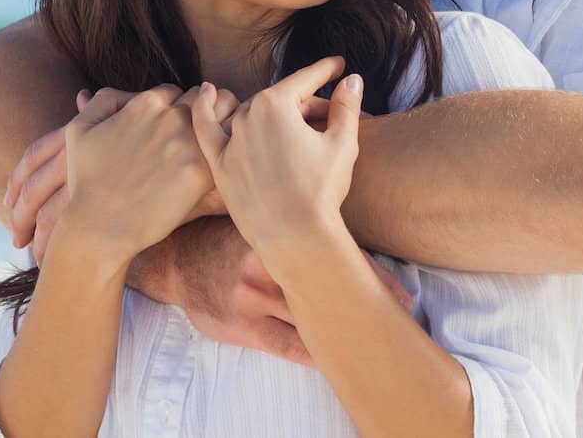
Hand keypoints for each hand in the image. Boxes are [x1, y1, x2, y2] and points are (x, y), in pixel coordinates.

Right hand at [6, 86, 234, 261]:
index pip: (176, 91)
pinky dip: (228, 148)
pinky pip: (226, 147)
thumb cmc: (87, 181)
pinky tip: (224, 162)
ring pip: (222, 114)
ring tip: (218, 142)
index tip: (177, 125)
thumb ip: (102, 101)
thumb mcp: (79, 130)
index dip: (177, 107)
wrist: (100, 226)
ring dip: (222, 123)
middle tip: (203, 132)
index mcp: (146, 103)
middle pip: (202, 98)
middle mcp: (170, 116)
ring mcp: (187, 142)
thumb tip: (122, 93)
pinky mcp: (201, 171)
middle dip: (203, 110)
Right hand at [159, 217, 414, 368]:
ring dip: (343, 332)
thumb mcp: (264, 225)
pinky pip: (289, 346)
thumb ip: (301, 233)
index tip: (403, 297)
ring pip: (312, 321)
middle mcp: (271, 264)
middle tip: (400, 321)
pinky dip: (315, 353)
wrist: (179, 259)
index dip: (373, 278)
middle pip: (330, 290)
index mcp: (282, 234)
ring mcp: (255, 298)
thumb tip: (350, 243)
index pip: (338, 257)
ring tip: (374, 342)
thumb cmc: (231, 238)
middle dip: (365, 307)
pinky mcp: (243, 327)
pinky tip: (337, 358)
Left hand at [190, 56, 362, 276]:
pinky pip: (205, 130)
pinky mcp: (219, 164)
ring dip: (272, 111)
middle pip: (281, 101)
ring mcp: (230, 139)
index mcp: (276, 104)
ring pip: (252, 114)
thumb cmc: (321, 190)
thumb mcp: (342, 143)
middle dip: (306, 103)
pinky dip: (202, 109)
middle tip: (330, 113)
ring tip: (291, 114)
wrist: (294, 237)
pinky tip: (203, 92)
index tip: (337, 65)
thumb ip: (346, 105)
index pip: (305, 79)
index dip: (325, 70)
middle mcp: (248, 115)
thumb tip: (351, 79)